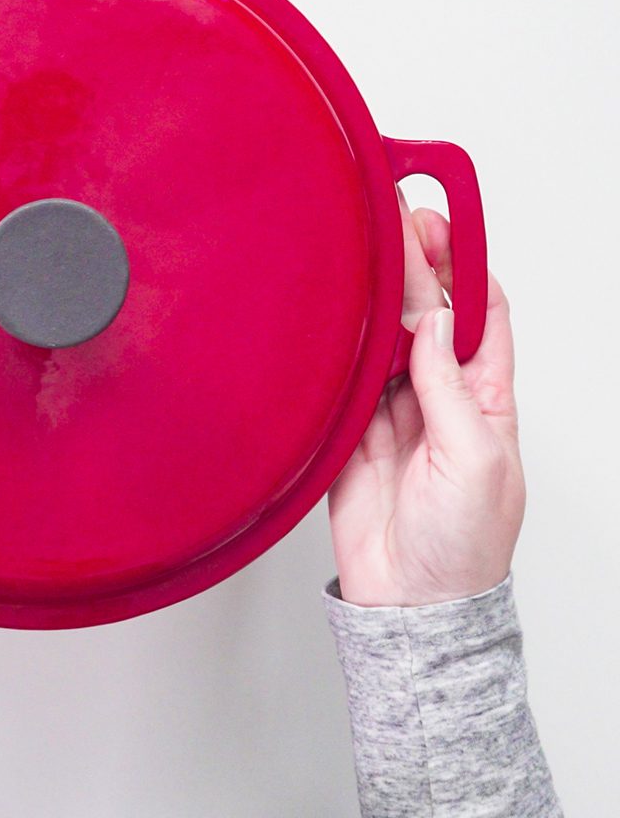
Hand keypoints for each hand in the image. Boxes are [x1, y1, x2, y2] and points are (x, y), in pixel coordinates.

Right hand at [326, 188, 524, 606]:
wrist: (407, 602)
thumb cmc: (462, 546)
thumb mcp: (476, 462)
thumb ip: (450, 388)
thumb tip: (433, 323)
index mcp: (487, 400)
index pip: (482, 315)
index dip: (465, 266)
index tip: (444, 226)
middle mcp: (441, 396)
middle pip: (428, 314)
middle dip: (416, 264)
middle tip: (393, 220)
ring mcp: (394, 410)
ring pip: (384, 337)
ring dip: (375, 294)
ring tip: (364, 248)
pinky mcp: (352, 428)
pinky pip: (345, 374)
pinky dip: (339, 341)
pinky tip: (335, 308)